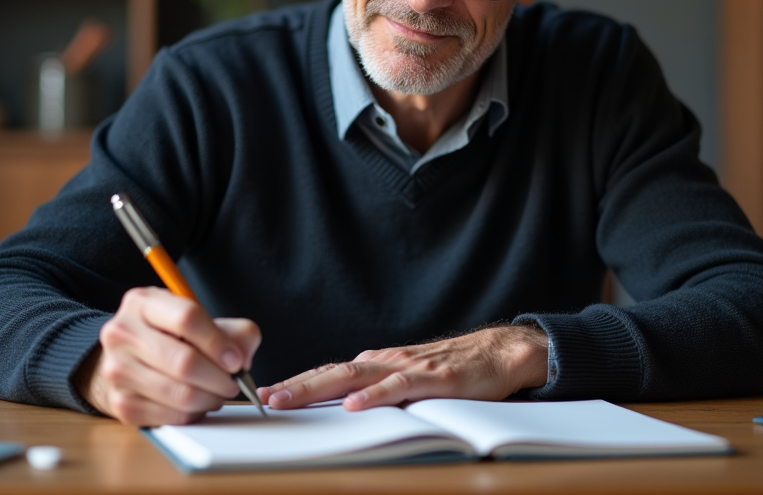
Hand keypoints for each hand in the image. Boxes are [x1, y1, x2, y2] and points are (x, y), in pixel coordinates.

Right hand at [75, 287, 260, 425]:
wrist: (129, 358)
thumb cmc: (171, 336)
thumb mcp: (200, 319)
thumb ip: (234, 331)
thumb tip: (243, 358)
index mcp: (142, 303)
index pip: (187, 318)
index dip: (218, 342)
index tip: (236, 360)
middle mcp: (122, 334)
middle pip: (184, 362)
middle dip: (219, 378)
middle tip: (232, 383)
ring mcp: (117, 370)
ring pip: (180, 393)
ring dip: (210, 399)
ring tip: (217, 393)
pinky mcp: (121, 403)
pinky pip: (171, 416)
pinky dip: (193, 413)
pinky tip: (197, 402)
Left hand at [257, 324, 547, 411]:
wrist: (499, 353)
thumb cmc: (454, 370)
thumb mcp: (408, 381)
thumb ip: (379, 390)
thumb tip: (342, 408)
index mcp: (377, 364)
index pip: (328, 373)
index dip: (296, 383)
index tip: (264, 396)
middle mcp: (385, 361)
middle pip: (331, 373)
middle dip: (294, 387)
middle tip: (262, 399)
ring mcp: (407, 368)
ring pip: (354, 377)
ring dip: (317, 388)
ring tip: (288, 400)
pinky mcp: (433, 379)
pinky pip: (397, 388)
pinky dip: (373, 396)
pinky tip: (353, 405)